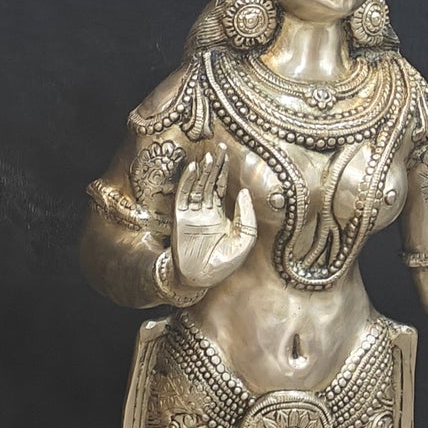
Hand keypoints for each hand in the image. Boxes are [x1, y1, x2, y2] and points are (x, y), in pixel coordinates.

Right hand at [171, 149, 256, 289]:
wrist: (200, 278)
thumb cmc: (223, 263)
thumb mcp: (245, 239)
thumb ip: (246, 215)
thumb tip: (245, 192)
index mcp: (220, 215)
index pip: (221, 187)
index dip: (224, 171)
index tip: (226, 154)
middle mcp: (205, 212)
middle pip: (209, 183)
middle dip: (214, 166)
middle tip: (217, 148)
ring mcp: (192, 214)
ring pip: (197, 187)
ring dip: (202, 172)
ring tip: (208, 157)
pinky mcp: (181, 218)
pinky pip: (183, 196)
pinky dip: (187, 182)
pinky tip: (193, 170)